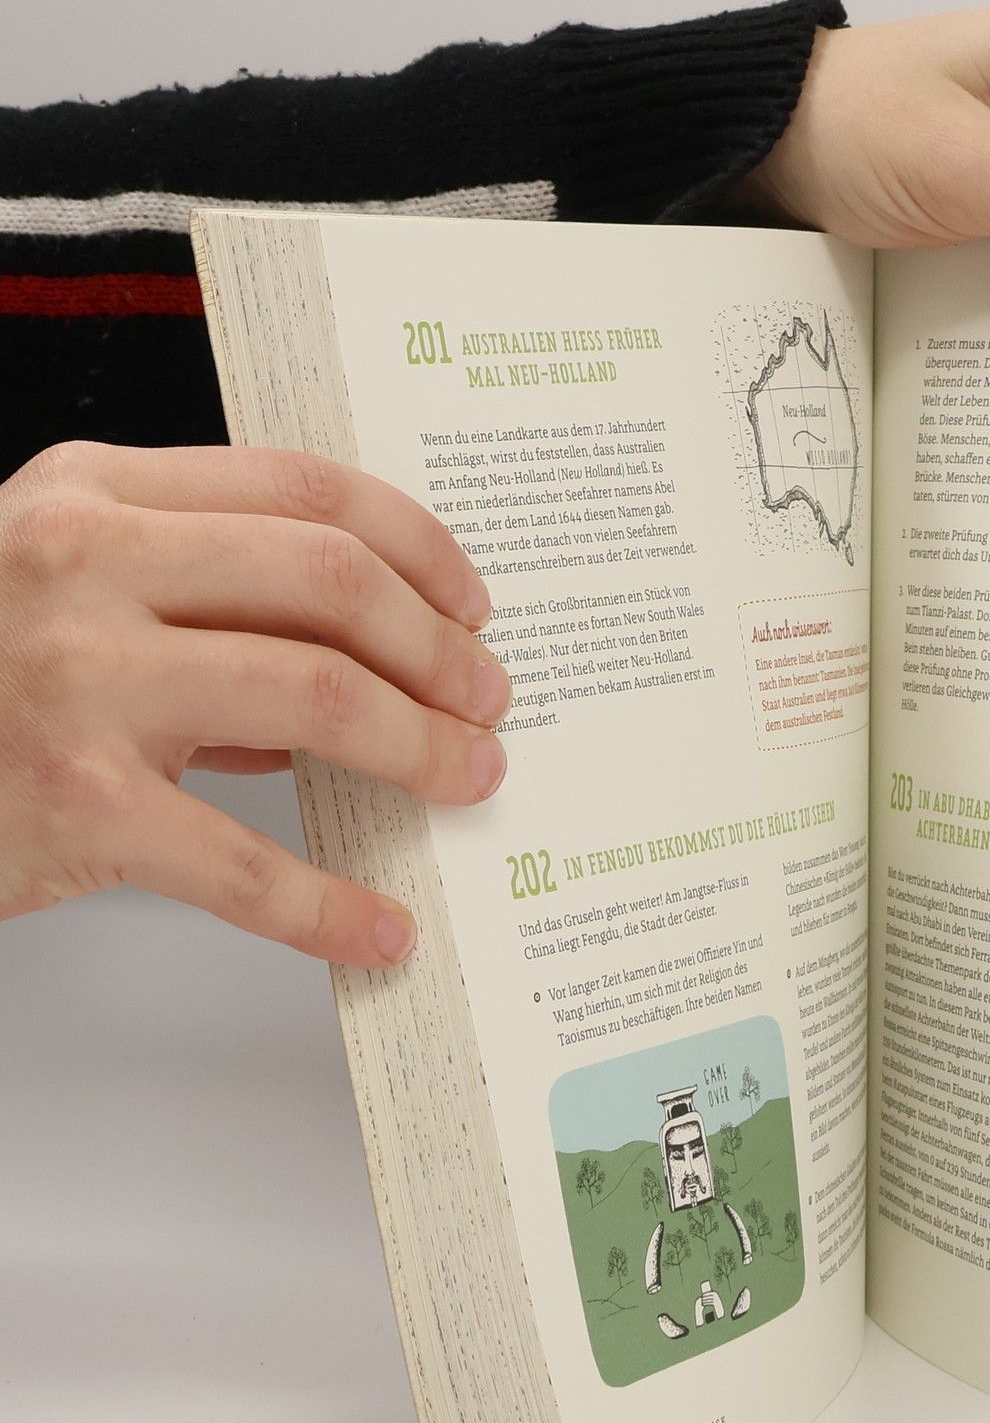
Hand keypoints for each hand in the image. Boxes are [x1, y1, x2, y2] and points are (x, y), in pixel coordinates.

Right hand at [0, 441, 511, 966]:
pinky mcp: (75, 806)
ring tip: (468, 778)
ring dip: (421, 746)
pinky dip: (330, 907)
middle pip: (330, 582)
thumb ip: (203, 599)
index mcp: (94, 495)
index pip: (304, 492)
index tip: (471, 603)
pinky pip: (243, 864)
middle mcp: (83, 567)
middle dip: (439, 649)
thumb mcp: (68, 584)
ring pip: (317, 695)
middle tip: (488, 700)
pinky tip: (381, 930)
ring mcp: (76, 684)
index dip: (418, 548)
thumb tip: (366, 662)